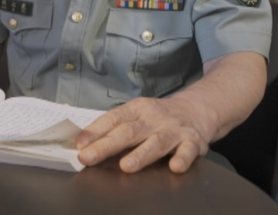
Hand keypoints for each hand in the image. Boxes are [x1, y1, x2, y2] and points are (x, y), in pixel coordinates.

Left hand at [75, 96, 213, 172]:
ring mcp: (173, 129)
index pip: (113, 118)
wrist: (197, 109)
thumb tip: (83, 143)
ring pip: (156, 142)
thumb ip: (114, 127)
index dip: (95, 131)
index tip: (80, 144)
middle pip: (128, 132)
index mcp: (137, 109)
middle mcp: (153, 118)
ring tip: (126, 166)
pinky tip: (175, 167)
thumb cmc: (158, 117)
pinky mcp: (192, 141)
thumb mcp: (136, 114)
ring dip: (141, 154)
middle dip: (107, 146)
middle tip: (89, 158)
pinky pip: (187, 150)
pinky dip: (182, 158)